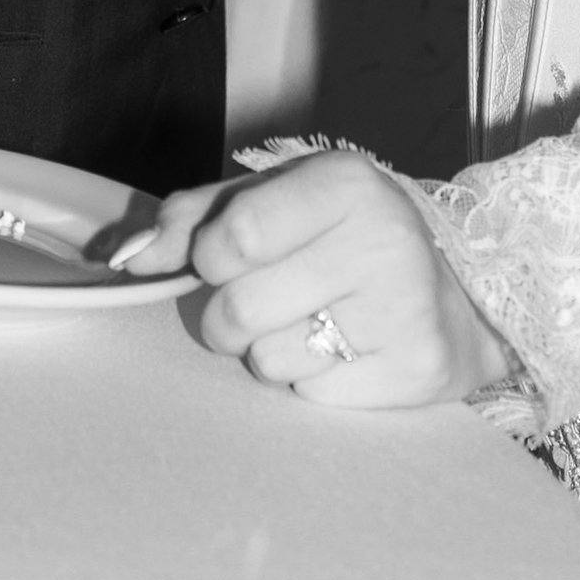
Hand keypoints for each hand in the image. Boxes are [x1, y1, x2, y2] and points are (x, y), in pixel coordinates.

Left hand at [113, 150, 512, 408]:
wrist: (456, 295)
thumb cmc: (341, 239)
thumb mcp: (272, 202)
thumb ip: (191, 218)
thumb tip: (123, 260)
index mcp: (343, 181)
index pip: (230, 239)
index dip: (211, 260)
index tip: (229, 258)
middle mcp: (380, 237)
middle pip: (238, 312)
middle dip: (230, 318)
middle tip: (267, 300)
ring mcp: (403, 306)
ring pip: (269, 363)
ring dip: (273, 352)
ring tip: (315, 322)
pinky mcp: (415, 369)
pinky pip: (313, 398)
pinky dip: (315, 384)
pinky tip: (348, 352)